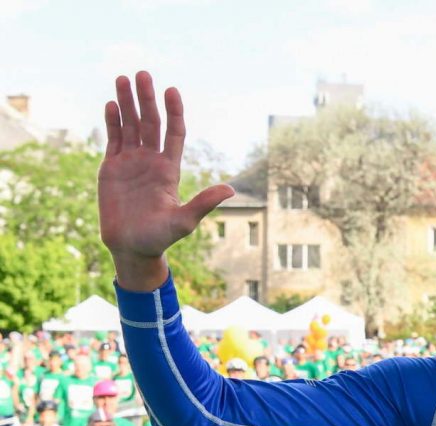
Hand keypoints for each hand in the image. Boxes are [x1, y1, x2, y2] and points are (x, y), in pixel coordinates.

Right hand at [99, 71, 233, 290]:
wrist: (132, 248)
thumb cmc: (160, 238)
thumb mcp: (184, 221)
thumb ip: (203, 203)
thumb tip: (230, 189)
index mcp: (169, 170)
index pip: (174, 133)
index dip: (173, 111)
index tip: (171, 90)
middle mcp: (151, 161)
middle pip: (150, 123)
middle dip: (146, 99)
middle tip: (143, 74)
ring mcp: (131, 163)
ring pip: (130, 126)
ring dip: (127, 103)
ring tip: (123, 78)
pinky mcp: (111, 168)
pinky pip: (113, 139)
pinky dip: (112, 121)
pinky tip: (112, 103)